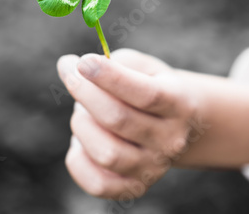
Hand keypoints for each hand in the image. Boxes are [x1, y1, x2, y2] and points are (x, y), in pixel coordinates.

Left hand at [57, 49, 198, 198]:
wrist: (174, 126)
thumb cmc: (150, 87)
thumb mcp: (143, 67)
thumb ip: (113, 63)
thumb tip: (69, 67)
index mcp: (179, 105)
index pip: (146, 94)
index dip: (111, 77)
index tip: (83, 61)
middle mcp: (171, 141)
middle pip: (119, 120)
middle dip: (85, 93)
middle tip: (71, 74)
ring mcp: (154, 169)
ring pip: (105, 152)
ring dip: (82, 125)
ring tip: (83, 112)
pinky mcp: (135, 188)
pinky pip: (97, 183)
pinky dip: (78, 159)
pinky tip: (82, 140)